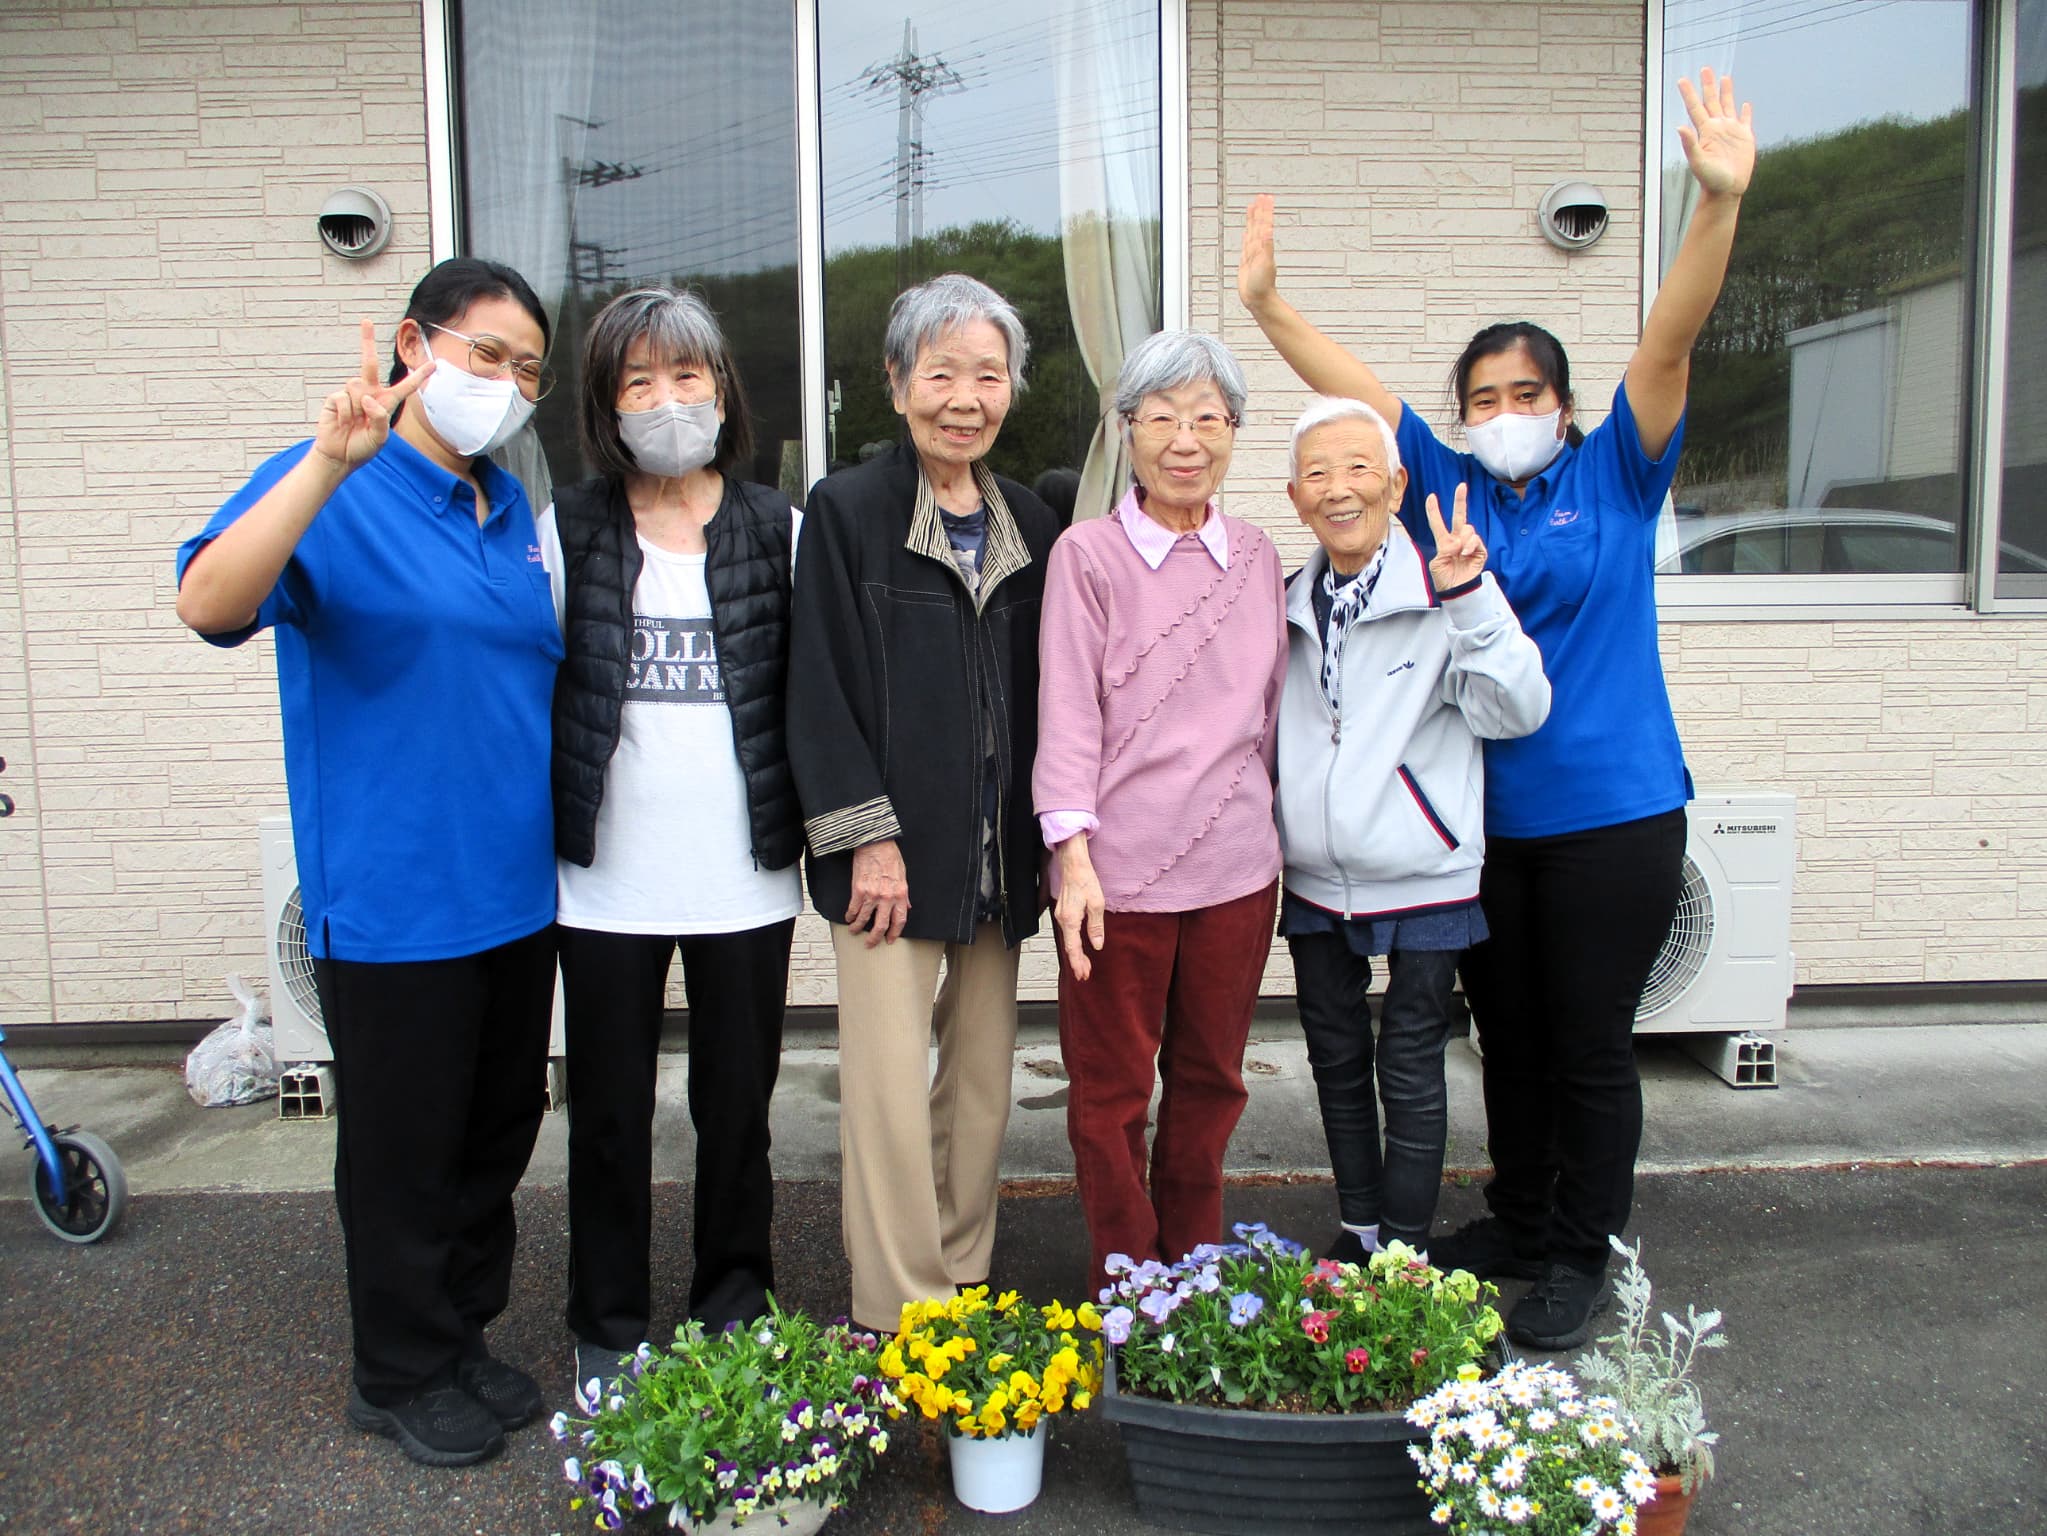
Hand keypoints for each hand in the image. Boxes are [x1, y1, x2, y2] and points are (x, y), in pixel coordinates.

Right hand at [312, 318, 434, 471]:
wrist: (339, 455)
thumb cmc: (362, 447)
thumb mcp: (379, 438)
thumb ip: (379, 418)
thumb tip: (366, 397)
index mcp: (386, 402)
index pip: (406, 387)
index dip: (419, 376)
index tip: (434, 364)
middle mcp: (369, 393)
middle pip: (370, 363)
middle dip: (366, 341)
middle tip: (366, 320)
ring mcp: (351, 394)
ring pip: (357, 387)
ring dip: (356, 408)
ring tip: (354, 423)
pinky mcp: (335, 398)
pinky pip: (343, 398)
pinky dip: (344, 412)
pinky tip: (343, 422)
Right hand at [847, 839, 909, 946]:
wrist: (875, 844)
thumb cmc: (890, 857)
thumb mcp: (903, 876)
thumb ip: (904, 894)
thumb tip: (906, 907)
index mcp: (900, 894)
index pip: (900, 920)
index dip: (895, 933)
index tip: (890, 940)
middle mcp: (887, 897)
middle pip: (881, 925)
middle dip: (875, 938)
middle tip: (870, 944)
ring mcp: (872, 895)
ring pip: (864, 919)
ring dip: (858, 928)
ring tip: (854, 931)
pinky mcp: (858, 890)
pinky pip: (854, 908)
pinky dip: (850, 915)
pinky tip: (849, 918)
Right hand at [1053, 837, 1106, 981]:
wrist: (1073, 865)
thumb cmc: (1085, 880)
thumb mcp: (1097, 904)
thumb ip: (1096, 926)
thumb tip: (1097, 944)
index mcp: (1070, 920)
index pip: (1073, 947)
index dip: (1078, 962)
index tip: (1083, 974)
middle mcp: (1062, 919)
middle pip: (1068, 947)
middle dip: (1076, 962)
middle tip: (1084, 974)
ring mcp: (1061, 915)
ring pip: (1067, 940)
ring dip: (1075, 953)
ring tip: (1083, 965)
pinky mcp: (1063, 912)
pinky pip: (1067, 932)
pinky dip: (1072, 943)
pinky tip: (1078, 947)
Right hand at [1237, 194, 1278, 312]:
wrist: (1258, 300)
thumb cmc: (1263, 286)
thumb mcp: (1265, 264)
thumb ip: (1266, 246)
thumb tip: (1268, 230)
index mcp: (1263, 246)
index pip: (1264, 224)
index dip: (1264, 211)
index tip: (1265, 198)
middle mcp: (1258, 248)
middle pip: (1258, 225)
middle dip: (1259, 211)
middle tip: (1261, 197)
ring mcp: (1253, 255)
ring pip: (1252, 232)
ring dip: (1253, 220)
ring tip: (1253, 208)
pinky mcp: (1247, 262)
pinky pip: (1246, 245)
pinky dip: (1247, 236)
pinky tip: (1247, 232)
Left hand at [1425, 484, 1485, 591]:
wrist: (1457, 591)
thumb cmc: (1445, 579)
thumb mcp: (1437, 564)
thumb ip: (1445, 549)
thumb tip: (1458, 542)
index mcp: (1444, 542)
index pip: (1438, 524)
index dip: (1434, 511)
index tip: (1431, 497)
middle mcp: (1457, 540)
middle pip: (1459, 516)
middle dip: (1460, 500)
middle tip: (1461, 486)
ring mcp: (1469, 544)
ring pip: (1468, 528)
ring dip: (1463, 539)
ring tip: (1459, 553)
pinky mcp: (1480, 550)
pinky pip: (1475, 540)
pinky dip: (1470, 546)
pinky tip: (1465, 554)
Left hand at [1676, 67, 1754, 199]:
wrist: (1727, 190)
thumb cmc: (1711, 180)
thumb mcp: (1698, 161)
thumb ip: (1690, 144)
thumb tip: (1680, 127)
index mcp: (1706, 131)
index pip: (1695, 107)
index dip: (1689, 93)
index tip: (1681, 80)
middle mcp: (1717, 128)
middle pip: (1711, 101)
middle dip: (1708, 85)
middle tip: (1705, 69)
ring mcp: (1731, 132)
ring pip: (1728, 106)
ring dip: (1726, 92)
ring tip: (1724, 77)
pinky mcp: (1745, 138)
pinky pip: (1745, 120)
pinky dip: (1745, 112)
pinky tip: (1745, 104)